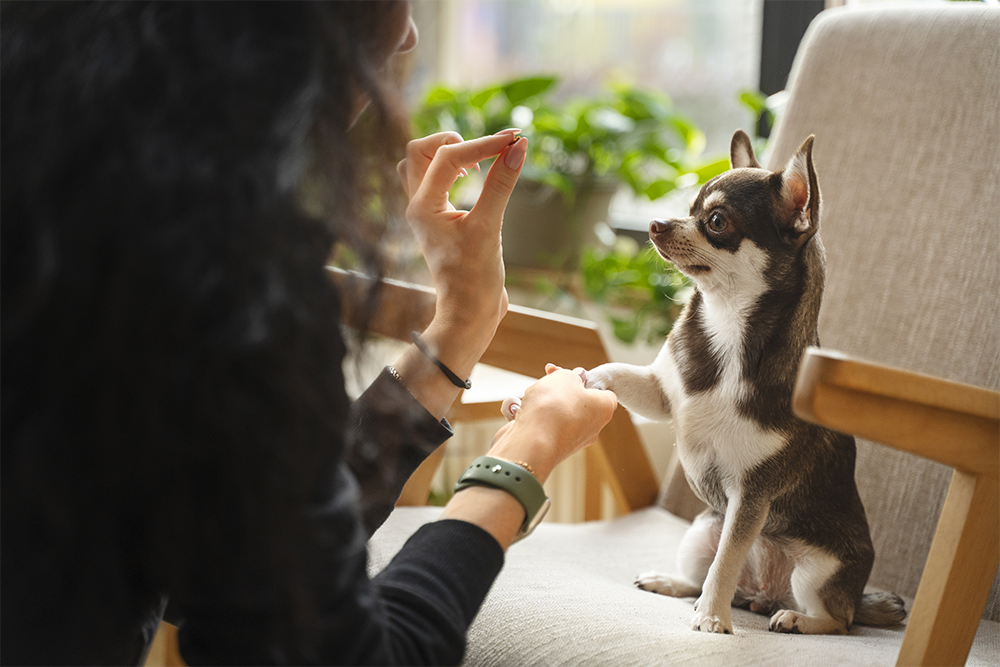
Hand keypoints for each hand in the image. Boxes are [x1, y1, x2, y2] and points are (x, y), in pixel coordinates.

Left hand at [397, 130, 525, 349]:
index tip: (514, 140)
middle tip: (487, 151)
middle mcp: (417, 206)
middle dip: (454, 141)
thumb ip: (501, 184)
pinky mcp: (438, 220)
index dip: (482, 144)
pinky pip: (434, 181)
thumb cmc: (475, 278)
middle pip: (420, 151)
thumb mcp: (490, 228)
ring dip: (448, 154)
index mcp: (422, 207)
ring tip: (477, 164)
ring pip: (421, 164)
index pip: (447, 156)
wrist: (469, 314)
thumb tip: (518, 147)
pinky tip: (476, 178)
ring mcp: (426, 213)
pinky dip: (452, 170)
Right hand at [489, 364, 617, 482]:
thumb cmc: (554, 408)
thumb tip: (575, 378)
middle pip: (577, 401)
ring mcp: (570, 439)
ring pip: (556, 412)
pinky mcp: (549, 446)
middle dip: (560, 389)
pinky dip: (531, 416)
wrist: (530, 442)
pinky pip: (541, 425)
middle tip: (548, 379)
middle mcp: (591, 428)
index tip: (571, 374)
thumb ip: (571, 375)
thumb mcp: (565, 377)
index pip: (604, 392)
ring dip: (542, 401)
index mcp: (603, 409)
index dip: (587, 380)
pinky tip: (520, 411)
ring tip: (532, 396)